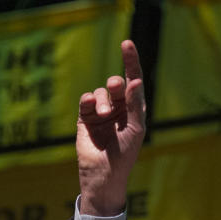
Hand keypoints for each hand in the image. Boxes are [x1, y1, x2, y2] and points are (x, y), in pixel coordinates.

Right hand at [76, 40, 145, 215]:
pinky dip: (88, 100)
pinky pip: (86, 99)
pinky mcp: (85, 118)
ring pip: (100, 92)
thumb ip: (134, 105)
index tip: (127, 43)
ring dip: (102, 100)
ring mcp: (101, 112)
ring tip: (103, 114)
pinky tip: (91, 108)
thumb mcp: (135, 129)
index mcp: (134, 110)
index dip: (131, 62)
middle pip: (116, 83)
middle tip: (117, 86)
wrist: (103, 174)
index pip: (134, 80)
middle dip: (116, 83)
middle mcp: (118, 108)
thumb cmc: (125, 155)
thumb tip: (133, 80)